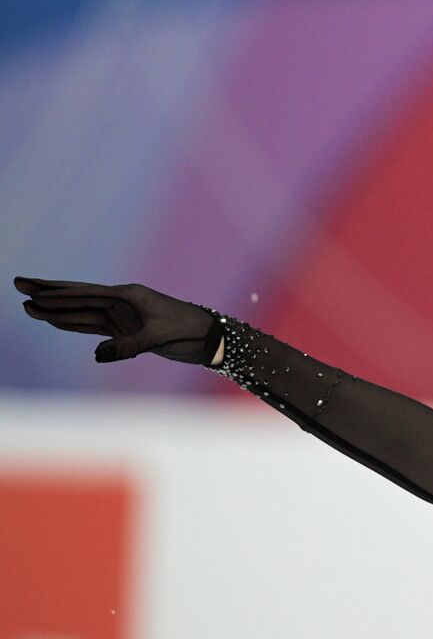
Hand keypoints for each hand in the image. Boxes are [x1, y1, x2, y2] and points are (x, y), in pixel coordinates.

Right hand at [15, 276, 218, 364]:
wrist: (208, 337)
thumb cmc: (188, 331)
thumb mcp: (160, 337)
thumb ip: (129, 346)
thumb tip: (97, 354)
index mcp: (129, 295)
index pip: (85, 292)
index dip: (57, 291)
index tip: (32, 288)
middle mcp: (121, 301)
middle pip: (77, 296)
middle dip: (48, 292)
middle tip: (18, 284)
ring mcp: (121, 315)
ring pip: (80, 311)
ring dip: (55, 310)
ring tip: (27, 306)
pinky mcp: (125, 329)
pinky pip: (92, 325)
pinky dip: (71, 323)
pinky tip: (53, 320)